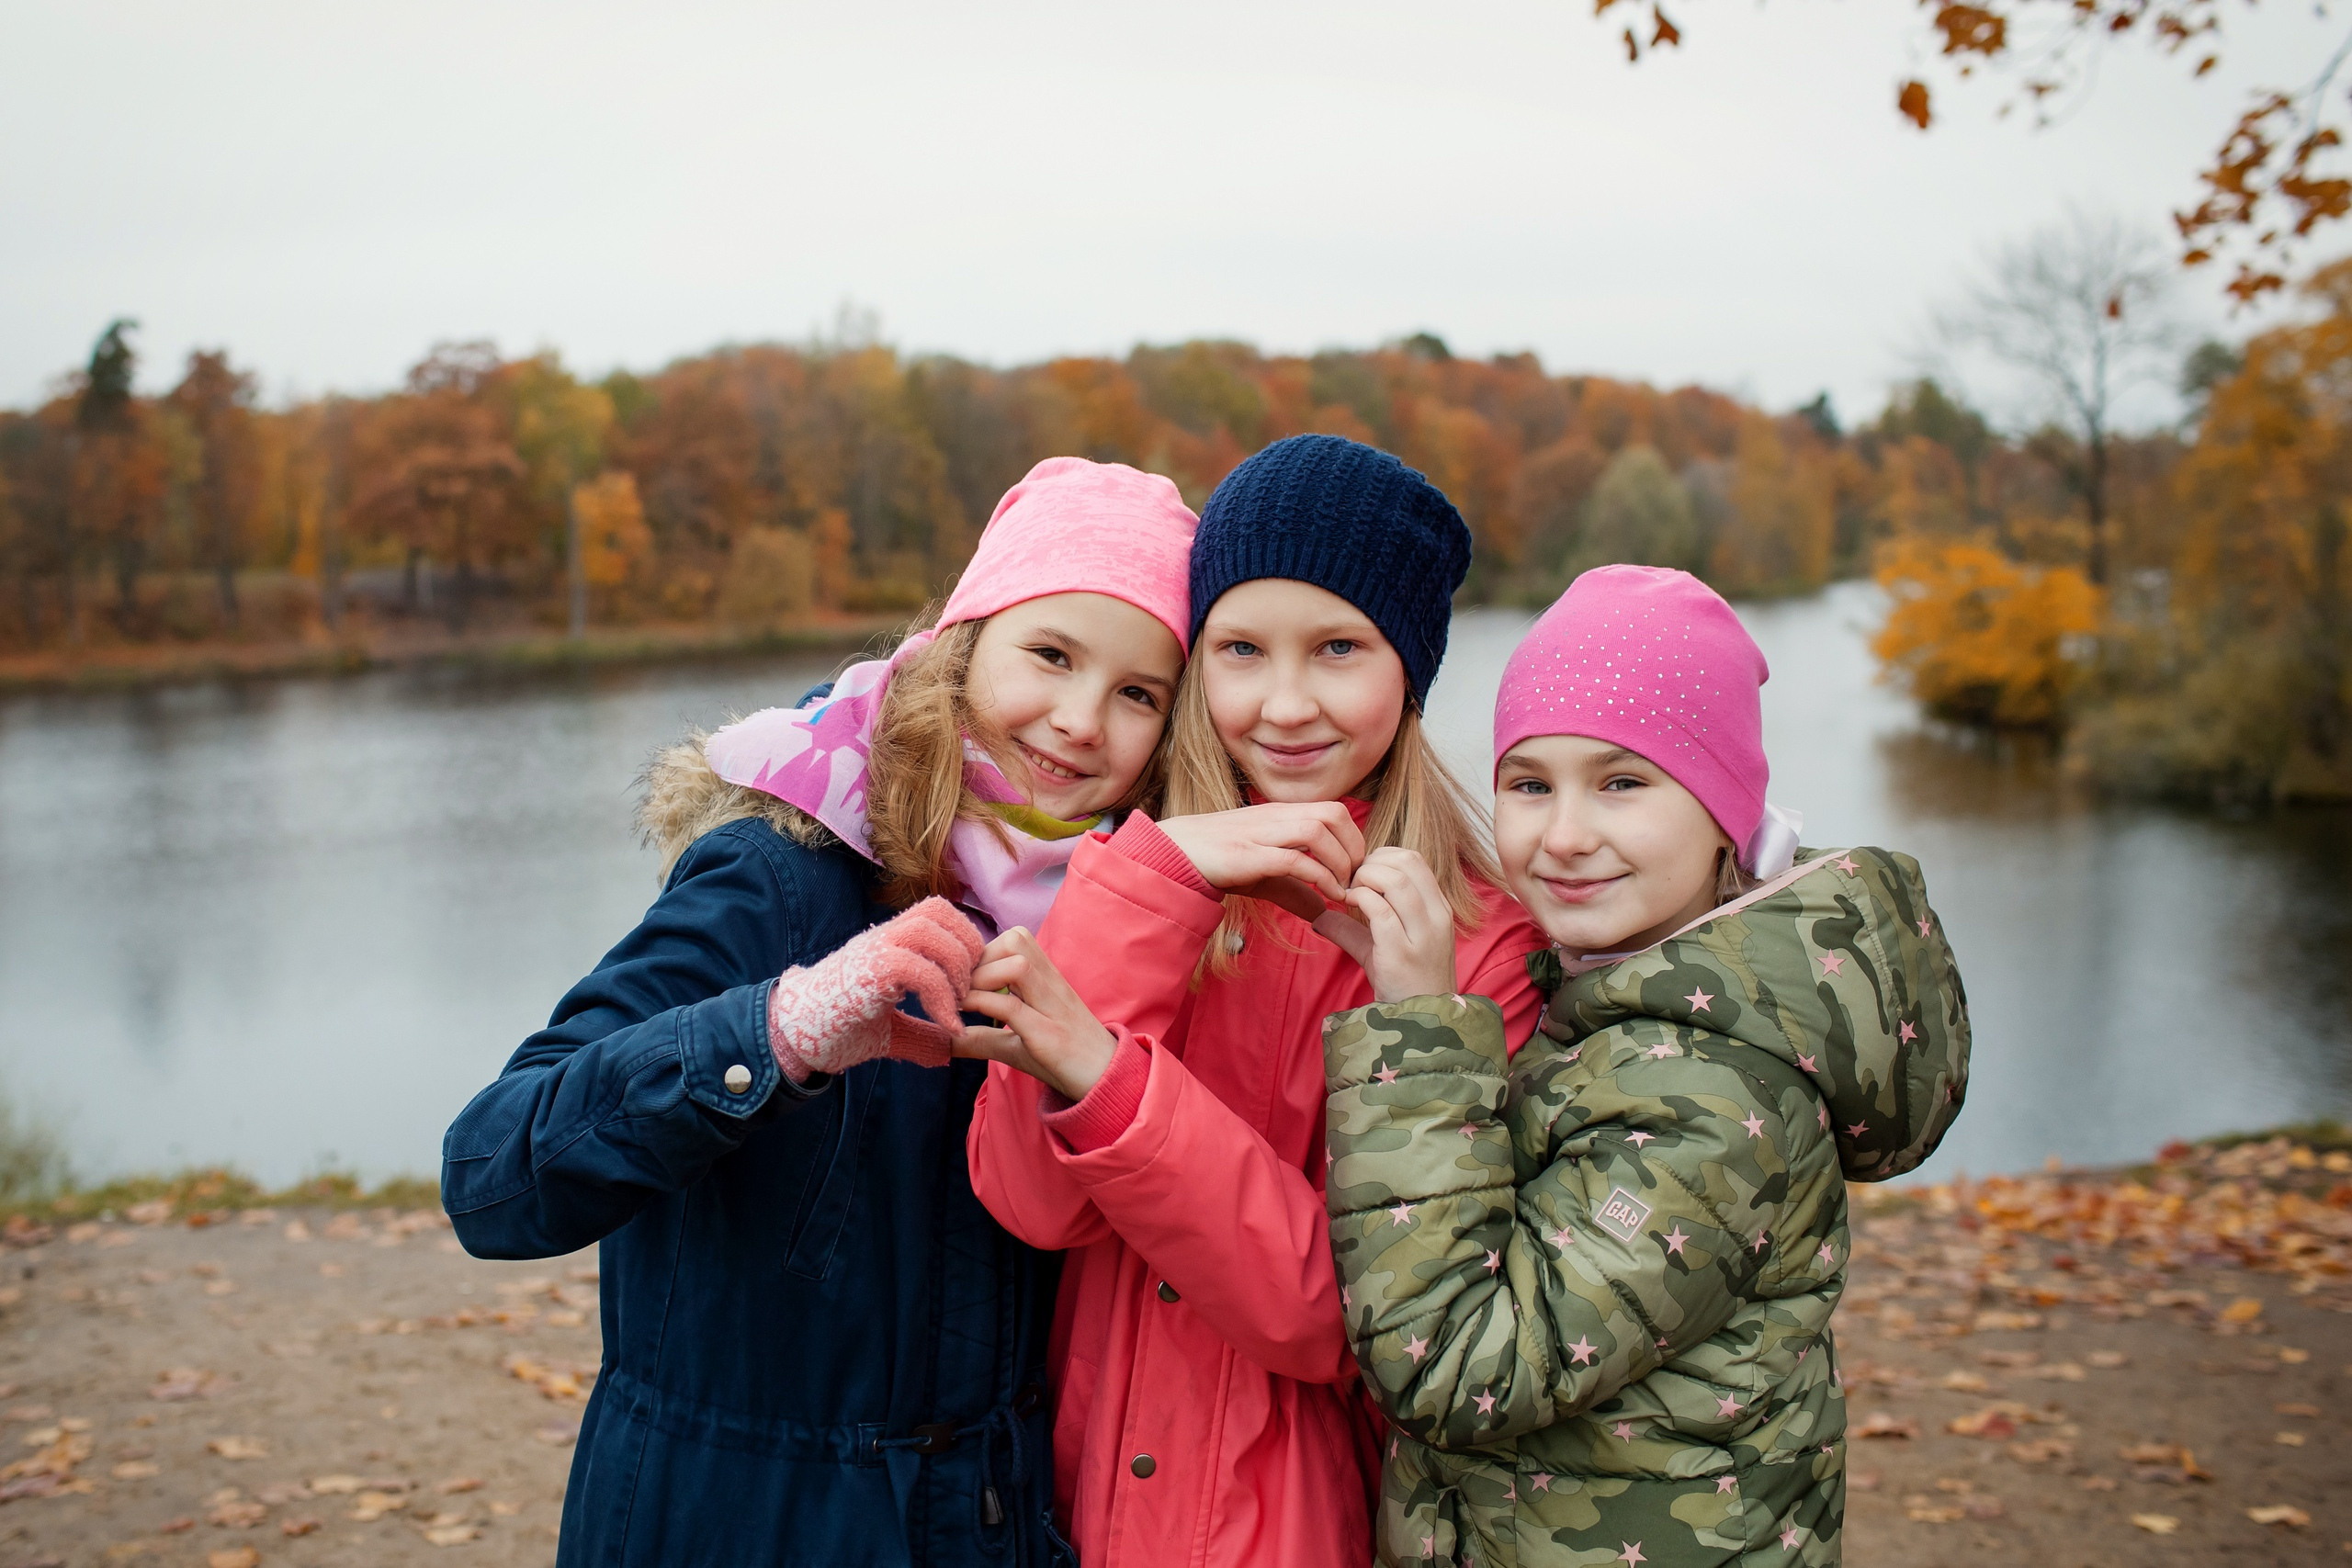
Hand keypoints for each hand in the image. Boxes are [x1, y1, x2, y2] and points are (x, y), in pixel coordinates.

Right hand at [767, 897, 982, 1077]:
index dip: (964, 935)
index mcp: (889, 942)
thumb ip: (920, 1033)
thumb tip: (949, 1049)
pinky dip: (942, 997)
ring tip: (959, 1006)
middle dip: (967, 947)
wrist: (792, 1037)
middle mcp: (882, 938)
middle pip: (936, 910)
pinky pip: (917, 969)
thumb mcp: (889, 1032)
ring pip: (928, 931)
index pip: (935, 910)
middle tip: (971, 990)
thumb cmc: (836, 1030)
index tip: (971, 976)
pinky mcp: (867, 972)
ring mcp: (872, 951)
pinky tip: (948, 1025)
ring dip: (956, 967)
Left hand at [952, 928, 1120, 1100]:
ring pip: (1017, 965)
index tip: (962, 978)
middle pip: (1016, 940)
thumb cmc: (1065, 1060)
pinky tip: (960, 1024)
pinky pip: (1012, 1009)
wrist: (1109, 1082)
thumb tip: (945, 1040)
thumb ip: (984, 1037)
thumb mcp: (1018, 1045)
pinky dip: (980, 1008)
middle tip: (958, 989)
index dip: (983, 951)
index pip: (1016, 938)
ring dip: (980, 979)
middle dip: (978, 959)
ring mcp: (1054, 1010)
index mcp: (1049, 980)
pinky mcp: (1050, 1037)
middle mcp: (1053, 986)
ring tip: (961, 1003)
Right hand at [1157, 802, 1366, 911]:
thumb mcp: (1264, 874)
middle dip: (1354, 847)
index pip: (1335, 811)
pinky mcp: (1247, 855)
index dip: (1355, 840)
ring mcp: (1261, 833)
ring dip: (1340, 861)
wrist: (1173, 853)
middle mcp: (1275, 817)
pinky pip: (1294, 859)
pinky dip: (1318, 877)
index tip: (1356, 872)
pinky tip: (1326, 896)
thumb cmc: (1220, 860)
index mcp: (1282, 814)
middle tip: (1355, 879)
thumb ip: (1295, 889)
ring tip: (1342, 889)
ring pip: (1318, 831)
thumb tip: (1323, 912)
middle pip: (1334, 813)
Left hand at [1325, 848, 1456, 1002]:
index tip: (1360, 872)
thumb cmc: (1404, 983)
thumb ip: (1354, 927)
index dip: (1381, 857)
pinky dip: (1360, 899)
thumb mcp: (1383, 947)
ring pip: (1395, 881)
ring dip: (1363, 879)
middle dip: (1370, 863)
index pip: (1414, 859)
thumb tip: (1318, 915)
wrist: (1421, 1024)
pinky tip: (1347, 904)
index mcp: (1439, 909)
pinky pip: (1380, 910)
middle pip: (1406, 862)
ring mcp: (1423, 935)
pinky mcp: (1402, 953)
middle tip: (1350, 881)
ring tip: (1349, 893)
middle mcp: (1437, 917)